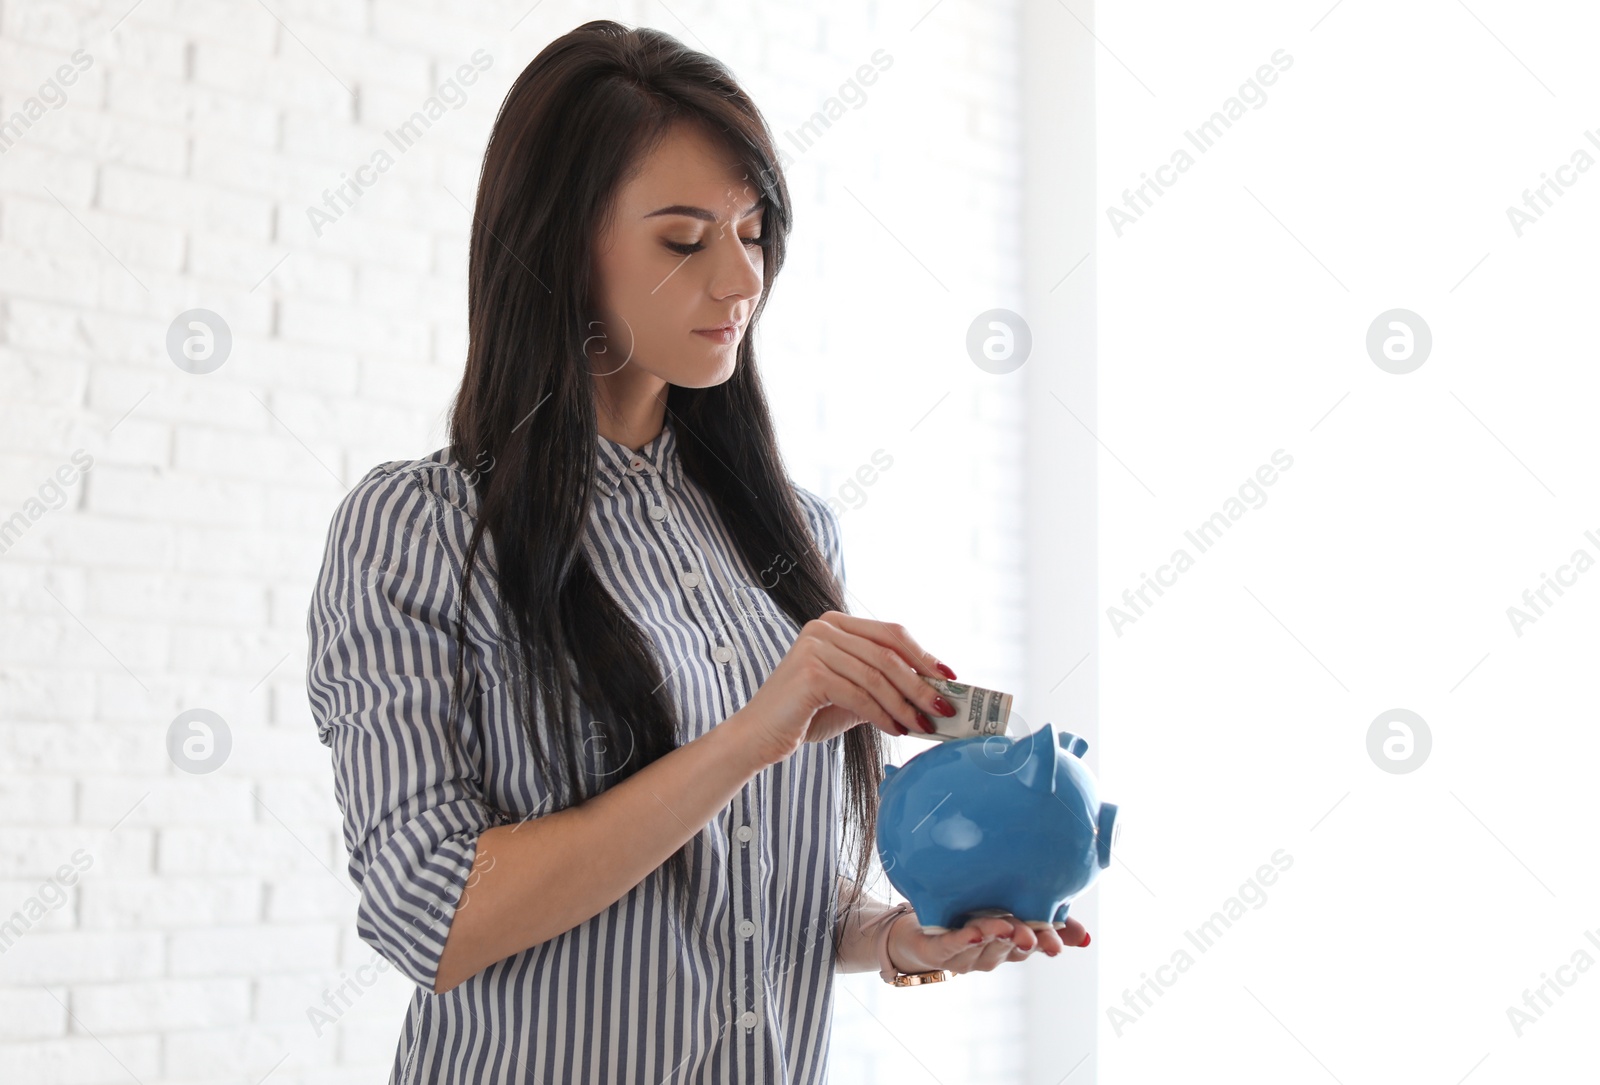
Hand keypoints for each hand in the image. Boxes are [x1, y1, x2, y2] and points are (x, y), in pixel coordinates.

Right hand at [731, 610, 955, 766]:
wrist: (760, 736)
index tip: (950, 677)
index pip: (891, 633)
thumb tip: (933, 692)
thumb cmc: (807, 715)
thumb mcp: (853, 694)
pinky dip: (883, 714)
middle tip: (945, 707)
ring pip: (877, 676)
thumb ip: (885, 686)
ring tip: (924, 725)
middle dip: (921, 684)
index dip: (924, 654)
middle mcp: (824, 628)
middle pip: (888, 654)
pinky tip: (896, 730)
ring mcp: (815, 647)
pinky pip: (859, 694)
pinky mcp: (810, 672)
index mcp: (836, 624)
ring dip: (906, 704)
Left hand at [886, 911, 1090, 975]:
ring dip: (996, 936)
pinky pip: (950, 945)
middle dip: (1026, 941)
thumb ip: (1045, 920)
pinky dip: (962, 939)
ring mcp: (964, 954)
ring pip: (983, 945)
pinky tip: (973, 932)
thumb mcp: (1008, 912)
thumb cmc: (965, 917)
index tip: (1069, 940)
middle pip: (1011, 947)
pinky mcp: (937, 949)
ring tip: (1009, 927)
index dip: (1051, 941)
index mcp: (1008, 944)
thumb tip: (1087, 937)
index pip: (1035, 944)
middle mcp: (989, 953)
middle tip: (1041, 938)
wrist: (914, 933)